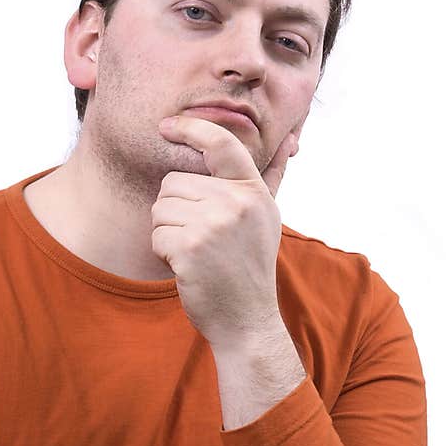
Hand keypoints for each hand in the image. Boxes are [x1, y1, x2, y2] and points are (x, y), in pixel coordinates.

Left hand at [152, 115, 299, 349]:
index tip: (167, 125)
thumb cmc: (249, 268)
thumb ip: (269, 179)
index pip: (221, 143)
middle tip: (199, 238)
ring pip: (161, 207)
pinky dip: (163, 251)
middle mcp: (237, 203)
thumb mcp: (266, 219)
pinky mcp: (191, 247)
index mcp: (253, 192)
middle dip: (175, 208)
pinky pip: (156, 234)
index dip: (190, 128)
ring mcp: (214, 224)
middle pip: (174, 181)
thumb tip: (289, 141)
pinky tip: (186, 266)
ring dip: (167, 231)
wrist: (247, 321)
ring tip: (195, 252)